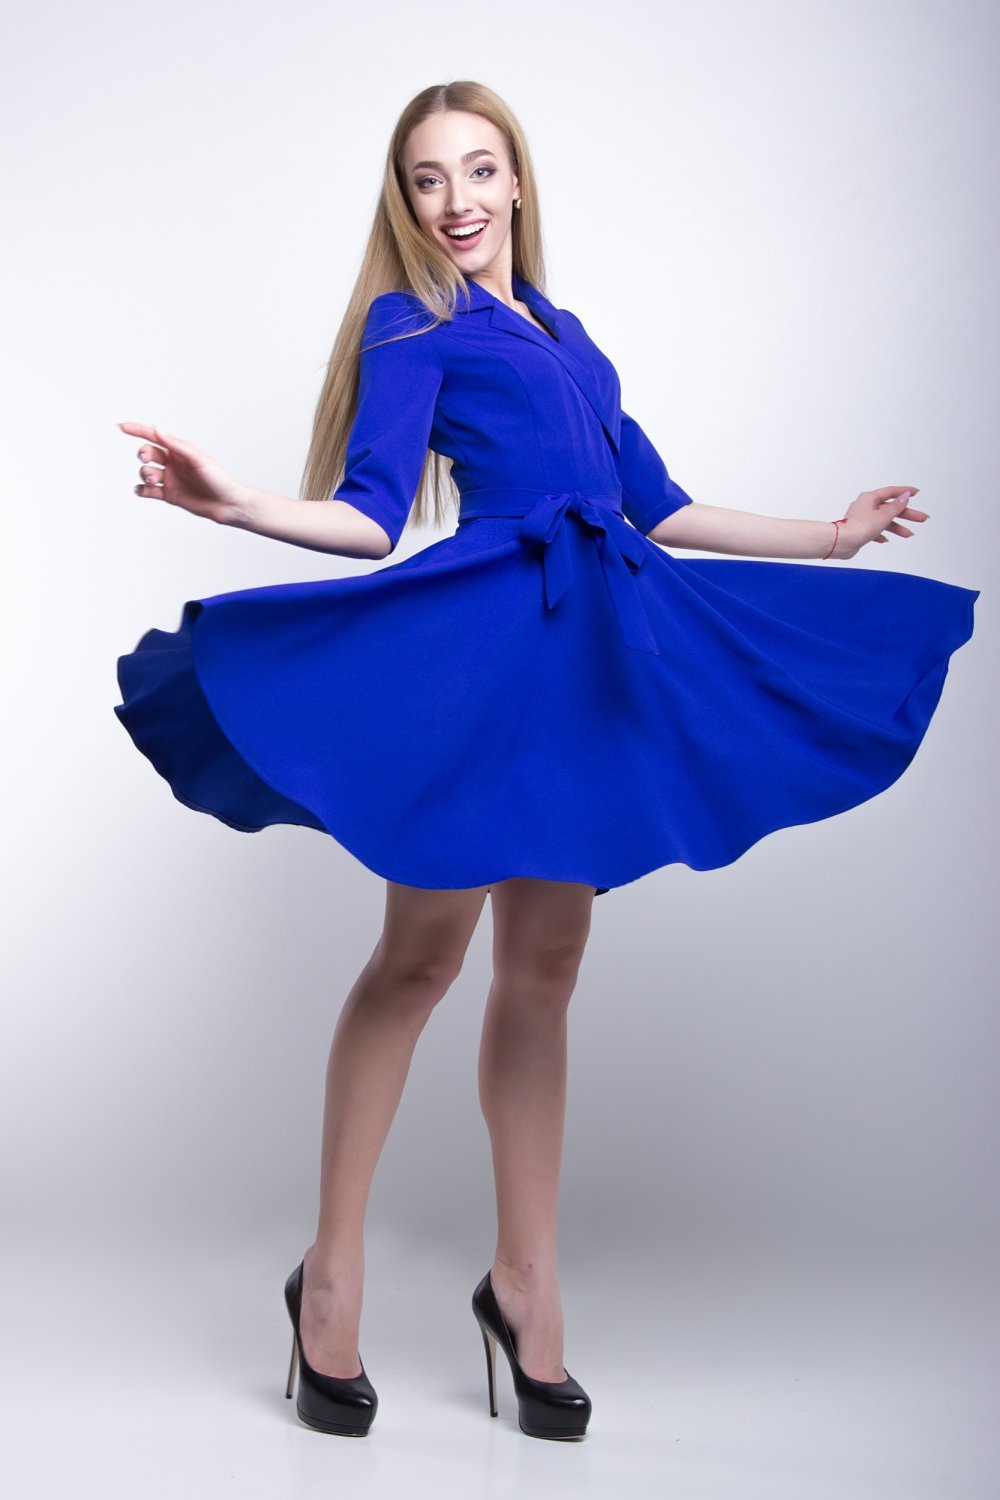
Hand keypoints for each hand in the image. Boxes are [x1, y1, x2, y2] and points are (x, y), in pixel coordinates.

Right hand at [118, 421, 249, 524]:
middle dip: (143, 455)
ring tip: (155, 481)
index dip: (137, 430)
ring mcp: (170, 479)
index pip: (154, 436)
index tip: (121, 427)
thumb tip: (156, 429)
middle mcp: (173, 463)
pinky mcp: (169, 495)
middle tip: (147, 459)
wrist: (227, 504)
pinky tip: (144, 490)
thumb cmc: (218, 479)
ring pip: (146, 472)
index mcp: (179, 450)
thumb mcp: (197, 458)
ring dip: (145, 474)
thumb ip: (175, 444)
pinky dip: (141, 490)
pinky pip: (147, 491)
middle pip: (147, 453)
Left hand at [832, 486, 927, 558]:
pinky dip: (881, 534)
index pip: (891, 492)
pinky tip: (885, 540)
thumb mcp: (883, 515)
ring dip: (897, 527)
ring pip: (883, 520)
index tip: (915, 492)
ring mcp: (861, 518)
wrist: (842, 542)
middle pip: (890, 508)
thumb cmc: (859, 528)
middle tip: (921, 518)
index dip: (905, 492)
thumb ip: (896, 506)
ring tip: (908, 534)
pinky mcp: (858, 530)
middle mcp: (865, 506)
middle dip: (907, 514)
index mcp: (870, 498)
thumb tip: (904, 496)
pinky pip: (873, 530)